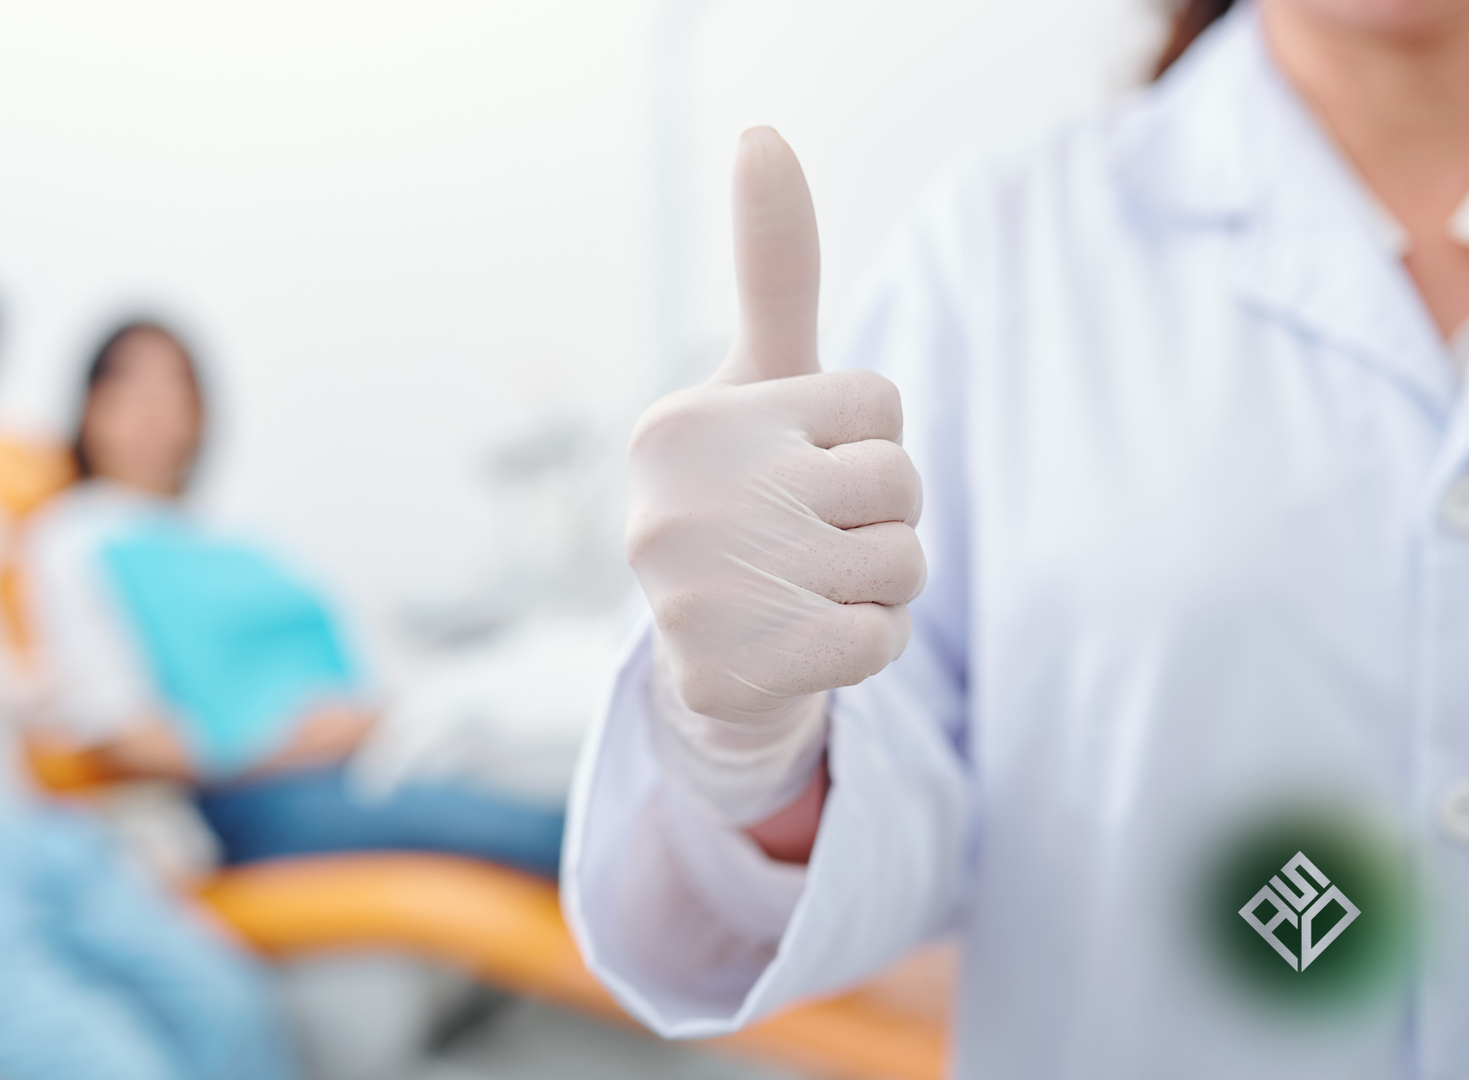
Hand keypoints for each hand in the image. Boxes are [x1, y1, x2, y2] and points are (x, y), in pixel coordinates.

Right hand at [625, 128, 924, 821]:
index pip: (878, 401)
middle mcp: (671, 504)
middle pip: (898, 480)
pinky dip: (871, 646)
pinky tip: (811, 643)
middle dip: (885, 516)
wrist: (713, 660)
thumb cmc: (754, 498)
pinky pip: (882, 641)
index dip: (866, 439)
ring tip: (813, 592)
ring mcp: (692, 596)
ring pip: (901, 563)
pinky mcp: (728, 674)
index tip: (801, 471)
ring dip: (883, 584)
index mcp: (682, 424)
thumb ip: (773, 268)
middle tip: (815, 542)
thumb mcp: (764, 383)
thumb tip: (762, 133)